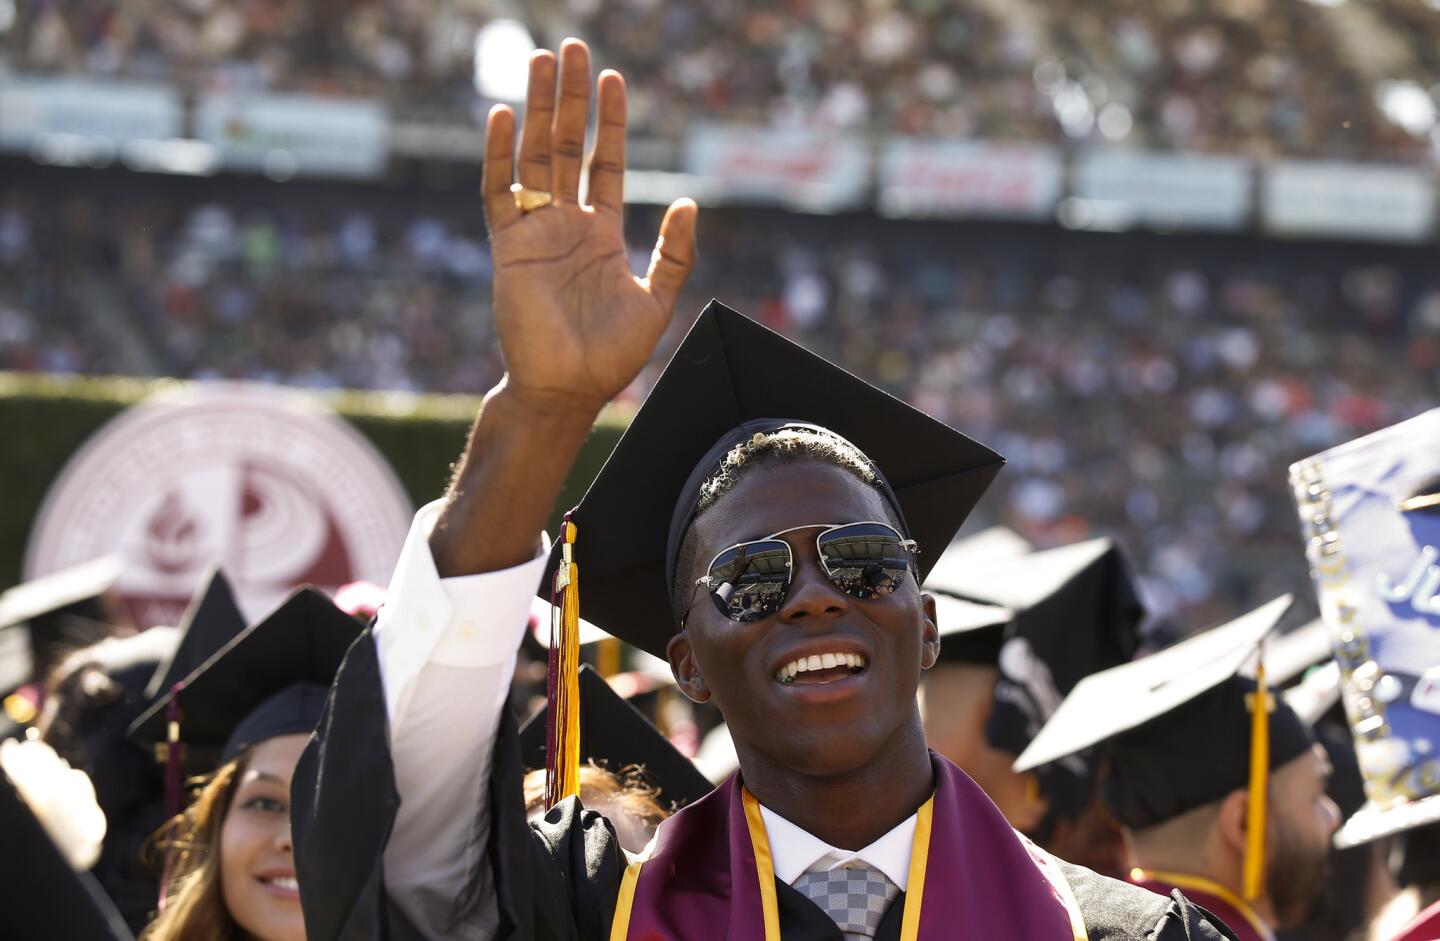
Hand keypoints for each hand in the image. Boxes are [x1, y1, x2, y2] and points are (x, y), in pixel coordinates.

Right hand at [482, 39, 698, 414]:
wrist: (568, 390)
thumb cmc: (611, 355)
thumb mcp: (656, 299)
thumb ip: (674, 253)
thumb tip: (687, 201)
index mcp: (601, 233)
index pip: (604, 163)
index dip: (610, 122)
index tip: (613, 80)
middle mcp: (566, 225)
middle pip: (567, 146)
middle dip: (570, 98)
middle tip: (570, 49)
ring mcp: (535, 232)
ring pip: (534, 157)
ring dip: (538, 109)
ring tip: (542, 61)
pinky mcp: (508, 248)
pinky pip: (500, 193)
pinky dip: (500, 155)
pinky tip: (505, 116)